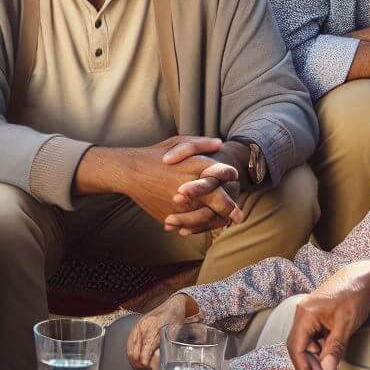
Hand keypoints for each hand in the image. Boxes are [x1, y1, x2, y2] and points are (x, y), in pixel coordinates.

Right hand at [96, 136, 238, 232]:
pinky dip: (195, 227)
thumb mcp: (179, 142)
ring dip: (216, 221)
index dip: (232, 178)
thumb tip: (220, 144)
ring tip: (223, 224)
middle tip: (238, 217)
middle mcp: (193, 185)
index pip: (225, 173)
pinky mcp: (172, 214)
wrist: (131, 172)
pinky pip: (188, 224)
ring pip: (206, 217)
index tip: (237, 182)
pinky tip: (197, 226)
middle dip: (231, 209)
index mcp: (198, 166)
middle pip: (220, 200)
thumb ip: (201, 143)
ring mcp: (183, 203)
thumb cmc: (156, 155)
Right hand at [127, 293, 195, 369]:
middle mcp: (144, 327)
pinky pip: (129, 344)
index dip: (144, 363)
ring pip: (130, 349)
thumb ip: (170, 348)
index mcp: (155, 328)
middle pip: (135, 351)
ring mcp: (138, 327)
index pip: (145, 349)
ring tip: (142, 369)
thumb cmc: (176, 320)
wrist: (172, 306)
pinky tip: (136, 361)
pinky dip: (131, 355)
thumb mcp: (177, 335)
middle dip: (139, 365)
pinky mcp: (135, 328)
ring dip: (134, 362)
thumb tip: (164, 367)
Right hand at [286, 260, 369, 369]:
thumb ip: (335, 347)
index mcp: (305, 316)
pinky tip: (329, 364)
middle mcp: (302, 316)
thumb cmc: (354, 296)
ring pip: (306, 347)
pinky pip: (313, 341)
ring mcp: (308, 317)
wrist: (362, 277)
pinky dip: (320, 354)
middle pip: (299, 350)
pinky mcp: (315, 319)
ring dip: (315, 365)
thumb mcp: (346, 324)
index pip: (297, 349)